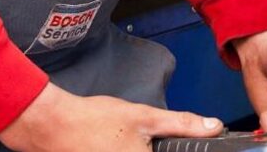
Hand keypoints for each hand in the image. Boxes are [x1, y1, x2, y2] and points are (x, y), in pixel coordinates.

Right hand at [0, 82, 221, 150]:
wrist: (52, 126)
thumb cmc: (94, 120)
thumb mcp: (144, 117)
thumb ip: (182, 125)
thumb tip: (214, 127)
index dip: (179, 151)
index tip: (166, 142)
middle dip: (155, 148)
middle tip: (134, 136)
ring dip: (141, 148)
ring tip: (124, 139)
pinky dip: (130, 150)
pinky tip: (119, 145)